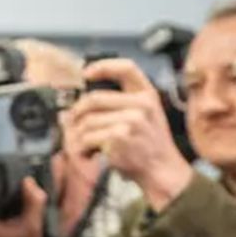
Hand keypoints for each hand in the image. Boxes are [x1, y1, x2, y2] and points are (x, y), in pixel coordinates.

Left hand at [71, 59, 194, 210]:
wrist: (162, 170)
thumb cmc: (149, 144)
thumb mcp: (145, 116)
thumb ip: (118, 104)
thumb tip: (76, 105)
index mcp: (148, 95)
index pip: (126, 68)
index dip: (103, 66)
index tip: (86, 73)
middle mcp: (142, 105)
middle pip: (94, 98)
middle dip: (78, 112)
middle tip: (73, 122)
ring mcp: (131, 120)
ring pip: (87, 121)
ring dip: (79, 135)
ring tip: (85, 144)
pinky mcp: (120, 137)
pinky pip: (87, 138)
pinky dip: (82, 148)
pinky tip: (90, 153)